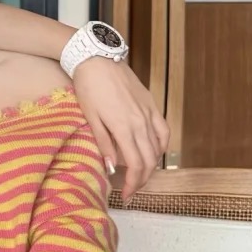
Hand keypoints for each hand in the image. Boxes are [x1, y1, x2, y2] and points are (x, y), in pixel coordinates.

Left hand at [71, 59, 167, 200]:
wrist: (97, 58)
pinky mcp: (151, 103)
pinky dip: (161, 145)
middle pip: (149, 160)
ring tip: (141, 174)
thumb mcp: (91, 117)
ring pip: (158, 147)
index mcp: (124, 127)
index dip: (133, 183)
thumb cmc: (89, 87)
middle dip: (142, 179)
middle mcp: (141, 122)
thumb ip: (103, 143)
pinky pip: (163, 129)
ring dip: (152, 164)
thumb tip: (110, 167)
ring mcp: (148, 112)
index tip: (126, 194)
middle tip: (132, 189)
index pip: (135, 164)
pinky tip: (155, 151)